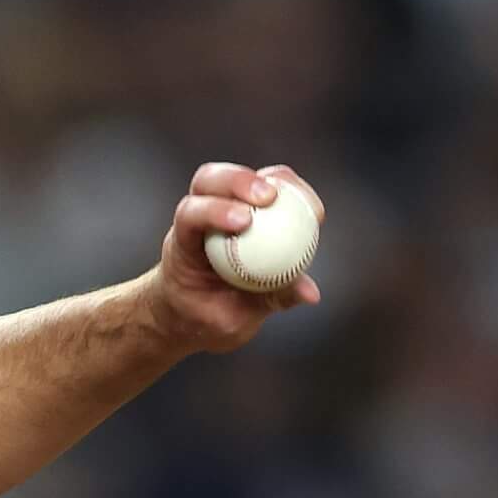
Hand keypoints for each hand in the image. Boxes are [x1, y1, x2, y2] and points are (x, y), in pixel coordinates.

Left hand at [150, 162, 325, 351]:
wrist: (194, 312)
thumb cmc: (207, 315)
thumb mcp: (232, 319)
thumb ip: (269, 301)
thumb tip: (311, 293)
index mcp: (183, 244)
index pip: (189, 214)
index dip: (214, 210)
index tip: (244, 221)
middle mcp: (198, 218)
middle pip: (208, 179)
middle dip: (237, 180)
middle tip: (269, 197)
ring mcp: (221, 208)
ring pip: (237, 177)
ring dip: (269, 180)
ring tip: (301, 200)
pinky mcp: (247, 208)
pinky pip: (268, 190)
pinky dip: (291, 193)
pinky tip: (314, 212)